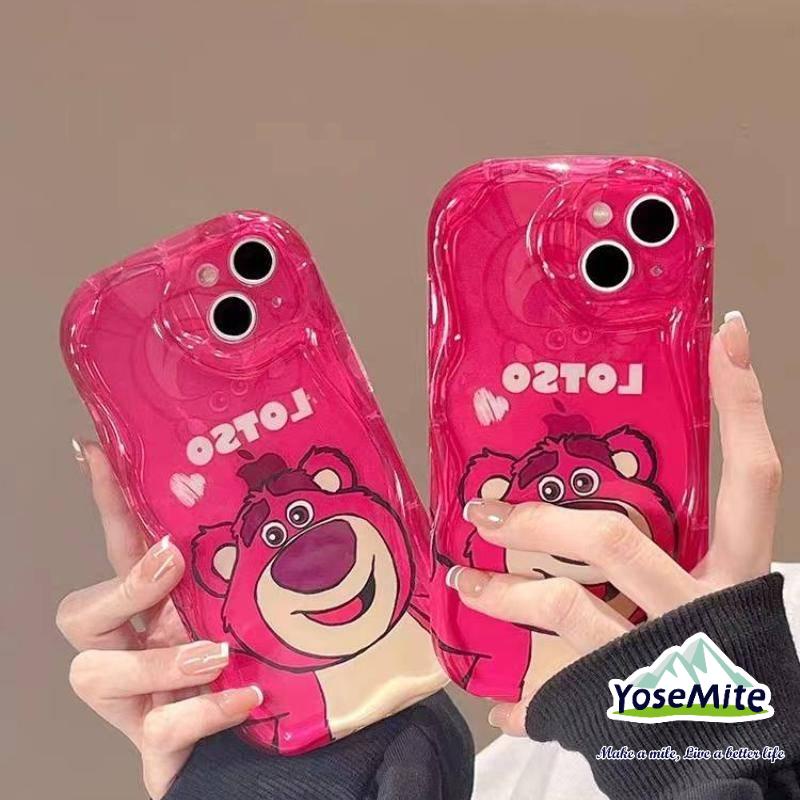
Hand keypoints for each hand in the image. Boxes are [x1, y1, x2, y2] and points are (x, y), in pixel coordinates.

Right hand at [56, 443, 262, 798]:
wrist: (257, 747)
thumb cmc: (250, 663)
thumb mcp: (246, 603)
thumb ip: (245, 569)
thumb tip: (275, 508)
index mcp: (151, 607)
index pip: (120, 548)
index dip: (108, 504)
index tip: (94, 452)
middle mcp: (129, 647)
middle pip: (80, 613)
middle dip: (124, 588)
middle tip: (172, 564)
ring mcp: (134, 699)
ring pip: (98, 674)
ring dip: (159, 660)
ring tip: (216, 652)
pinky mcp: (155, 744)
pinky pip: (160, 728)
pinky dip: (202, 711)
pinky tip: (245, 697)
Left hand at [450, 311, 780, 734]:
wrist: (746, 769)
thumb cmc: (723, 670)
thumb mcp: (713, 603)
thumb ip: (668, 558)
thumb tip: (598, 508)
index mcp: (736, 574)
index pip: (751, 476)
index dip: (740, 404)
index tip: (724, 335)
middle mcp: (702, 608)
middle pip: (611, 541)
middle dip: (539, 519)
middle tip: (487, 508)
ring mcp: (658, 657)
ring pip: (563, 608)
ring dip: (502, 594)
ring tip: (462, 583)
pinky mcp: (621, 703)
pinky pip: (553, 690)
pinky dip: (522, 696)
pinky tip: (495, 698)